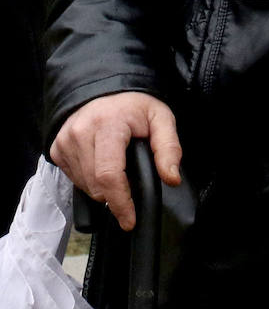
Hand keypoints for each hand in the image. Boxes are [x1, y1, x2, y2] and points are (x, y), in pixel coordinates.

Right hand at [51, 92, 181, 230]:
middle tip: (129, 186)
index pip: (109, 174)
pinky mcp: (56, 149)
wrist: (104, 89)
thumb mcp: (160, 118)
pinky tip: (100, 165)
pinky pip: (73, 178)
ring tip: (117, 169)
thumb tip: (172, 178)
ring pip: (84, 185)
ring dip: (102, 188)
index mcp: (108, 124)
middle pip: (96, 185)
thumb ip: (169, 148)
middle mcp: (81, 133)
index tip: (129, 219)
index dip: (120, 201)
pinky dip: (89, 180)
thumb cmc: (134, 106)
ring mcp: (65, 142)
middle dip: (115, 195)